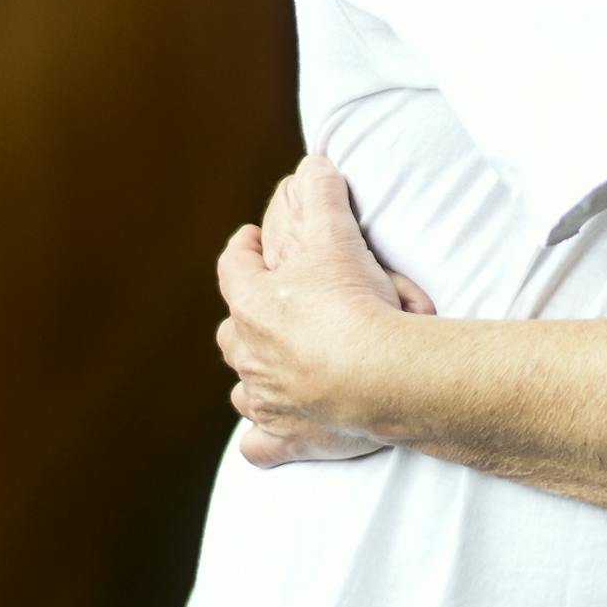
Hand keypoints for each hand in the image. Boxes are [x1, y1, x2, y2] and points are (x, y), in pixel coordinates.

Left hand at [216, 155, 435, 468]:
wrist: (375, 376)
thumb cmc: (353, 306)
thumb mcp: (337, 238)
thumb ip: (324, 198)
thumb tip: (314, 161)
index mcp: (254, 304)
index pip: (234, 269)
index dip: (241, 252)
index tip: (249, 240)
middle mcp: (251, 354)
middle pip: (232, 333)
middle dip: (245, 320)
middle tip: (265, 310)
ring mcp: (265, 399)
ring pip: (243, 388)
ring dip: (253, 377)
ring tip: (271, 369)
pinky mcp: (286, 438)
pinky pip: (260, 444)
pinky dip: (263, 439)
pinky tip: (267, 436)